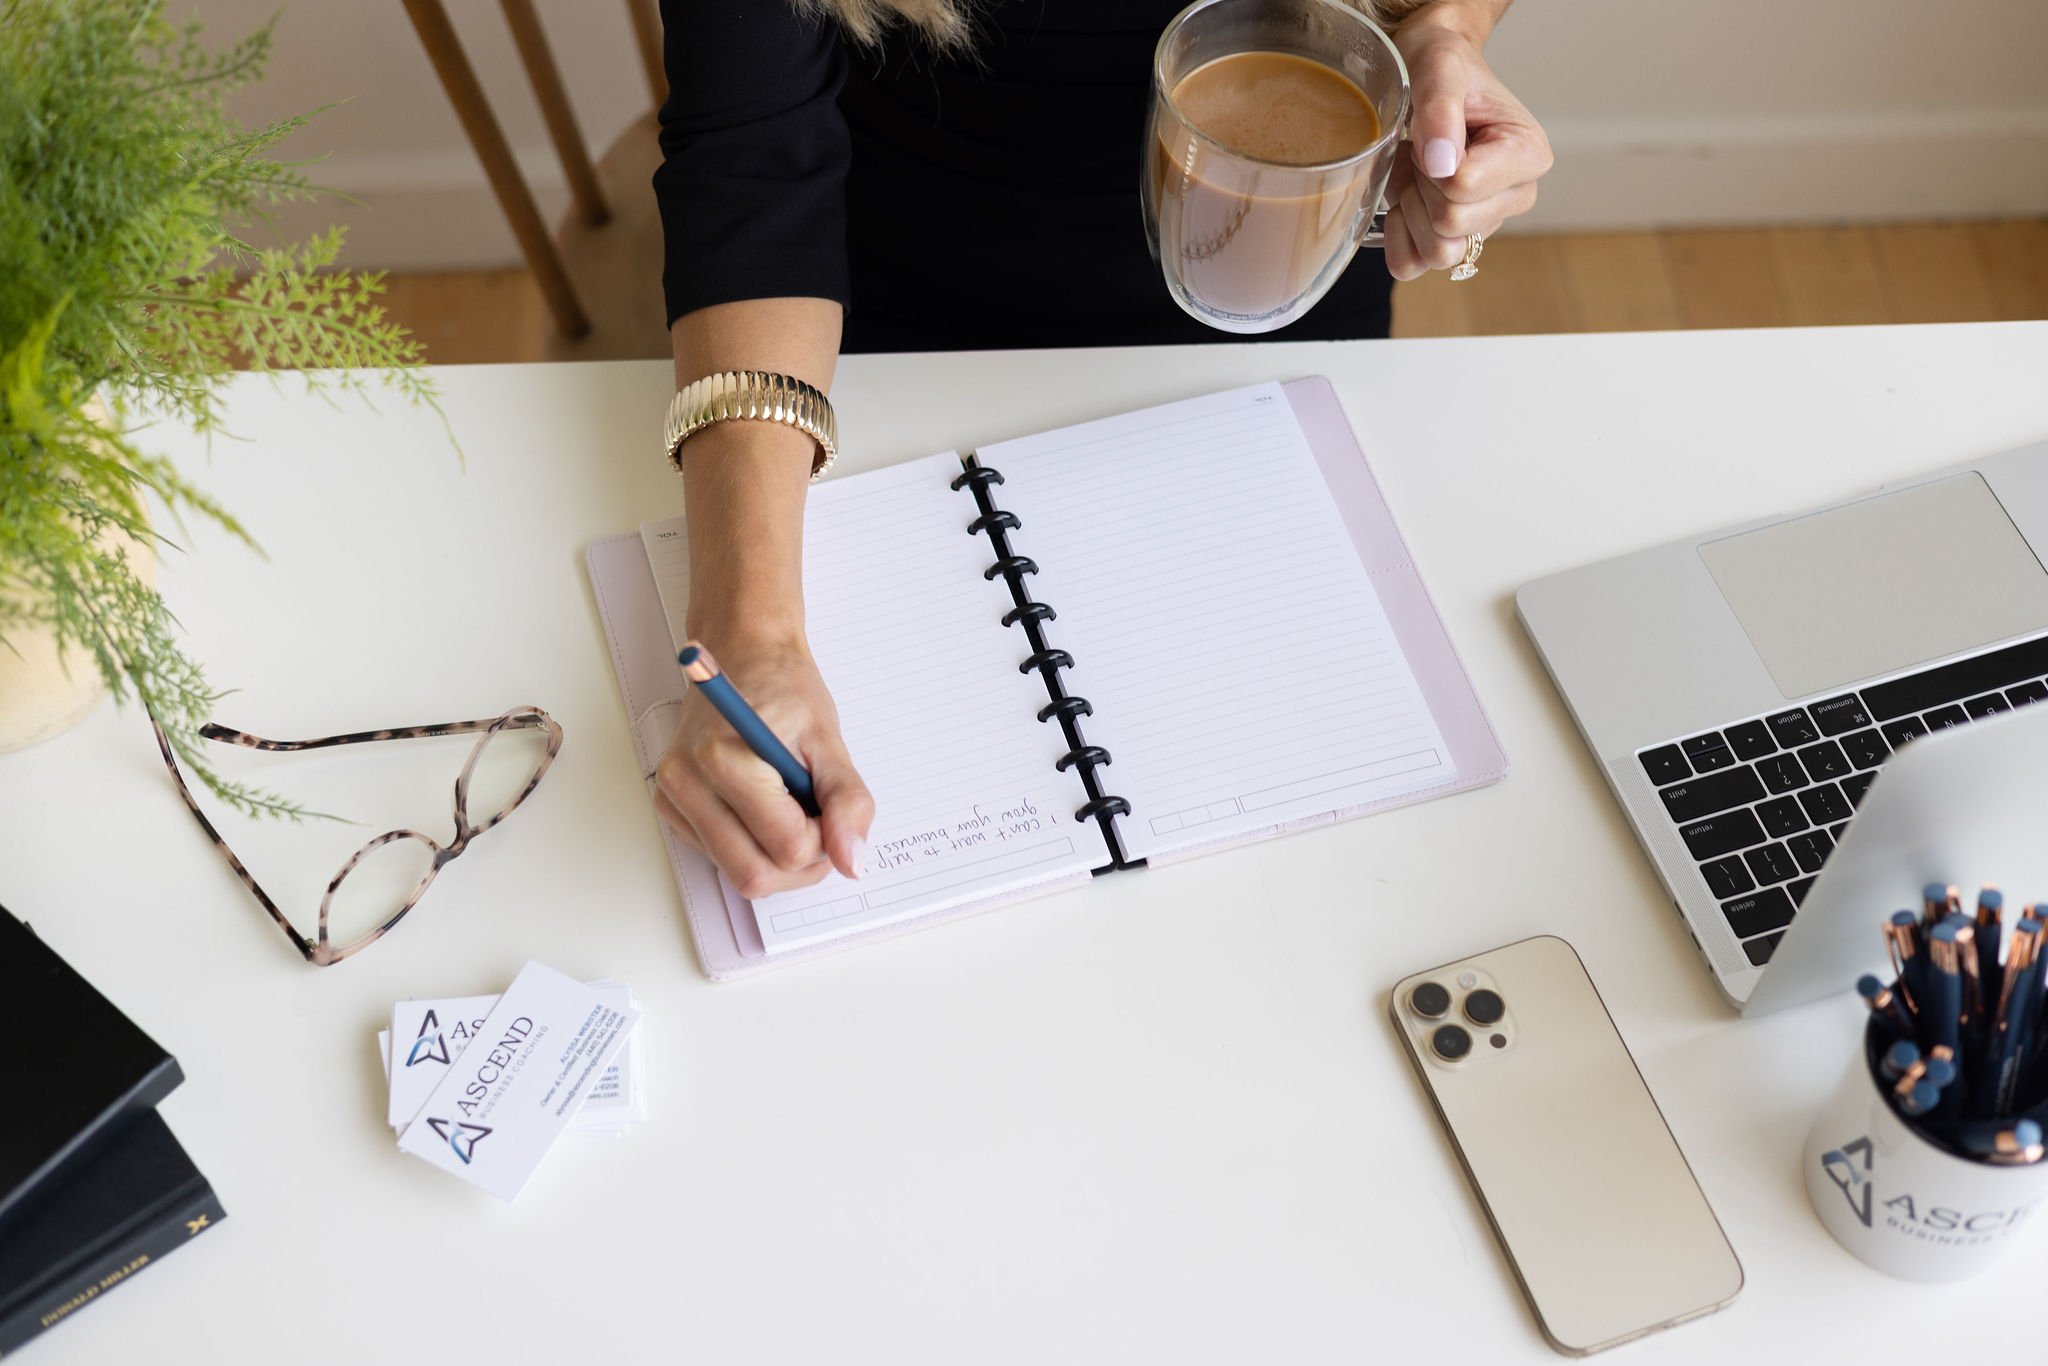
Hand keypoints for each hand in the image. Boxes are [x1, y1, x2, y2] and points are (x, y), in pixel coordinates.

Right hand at [653, 632, 873, 899]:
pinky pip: (722, 858)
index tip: (829, 805)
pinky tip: (763, 805)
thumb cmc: (782, 687)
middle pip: (755, 877)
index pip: (788, 848)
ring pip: (739, 875)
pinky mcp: (672, 809)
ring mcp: (673, 799)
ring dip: (778, 856)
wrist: (744, 654)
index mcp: (722, 761)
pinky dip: (754, 845)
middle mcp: (686, 783)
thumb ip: (846, 803)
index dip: (824, 838)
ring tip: (788, 804)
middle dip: (800, 861)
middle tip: (817, 818)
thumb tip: (852, 860)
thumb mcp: (828, 740)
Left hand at [1384, 7, 1551, 280]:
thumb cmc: (1443, 67)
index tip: (1433, 134)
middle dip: (1420, 188)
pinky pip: (1414, 265)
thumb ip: (1441, 110)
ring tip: (1414, 173)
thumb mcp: (1440, 68)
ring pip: (1437, 253)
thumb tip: (1444, 165)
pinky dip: (1398, 237)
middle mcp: (1515, 196)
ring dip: (1410, 213)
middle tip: (1419, 152)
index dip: (1430, 165)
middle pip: (1449, 225)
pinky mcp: (1455, 242)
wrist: (1430, 75)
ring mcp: (1485, 224)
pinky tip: (1402, 201)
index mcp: (1528, 156)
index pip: (1463, 188)